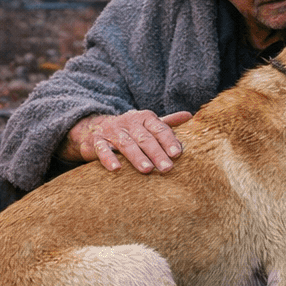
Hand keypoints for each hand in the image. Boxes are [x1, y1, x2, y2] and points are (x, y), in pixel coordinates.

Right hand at [62, 110, 193, 173]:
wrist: (96, 127)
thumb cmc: (130, 130)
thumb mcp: (148, 124)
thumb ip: (167, 123)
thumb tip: (189, 116)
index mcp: (144, 117)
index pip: (159, 128)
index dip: (169, 140)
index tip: (178, 153)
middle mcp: (128, 122)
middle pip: (144, 138)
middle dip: (157, 153)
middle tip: (167, 168)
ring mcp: (112, 131)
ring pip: (126, 144)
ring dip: (137, 157)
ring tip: (147, 170)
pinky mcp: (96, 141)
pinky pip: (102, 149)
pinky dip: (108, 158)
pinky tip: (116, 169)